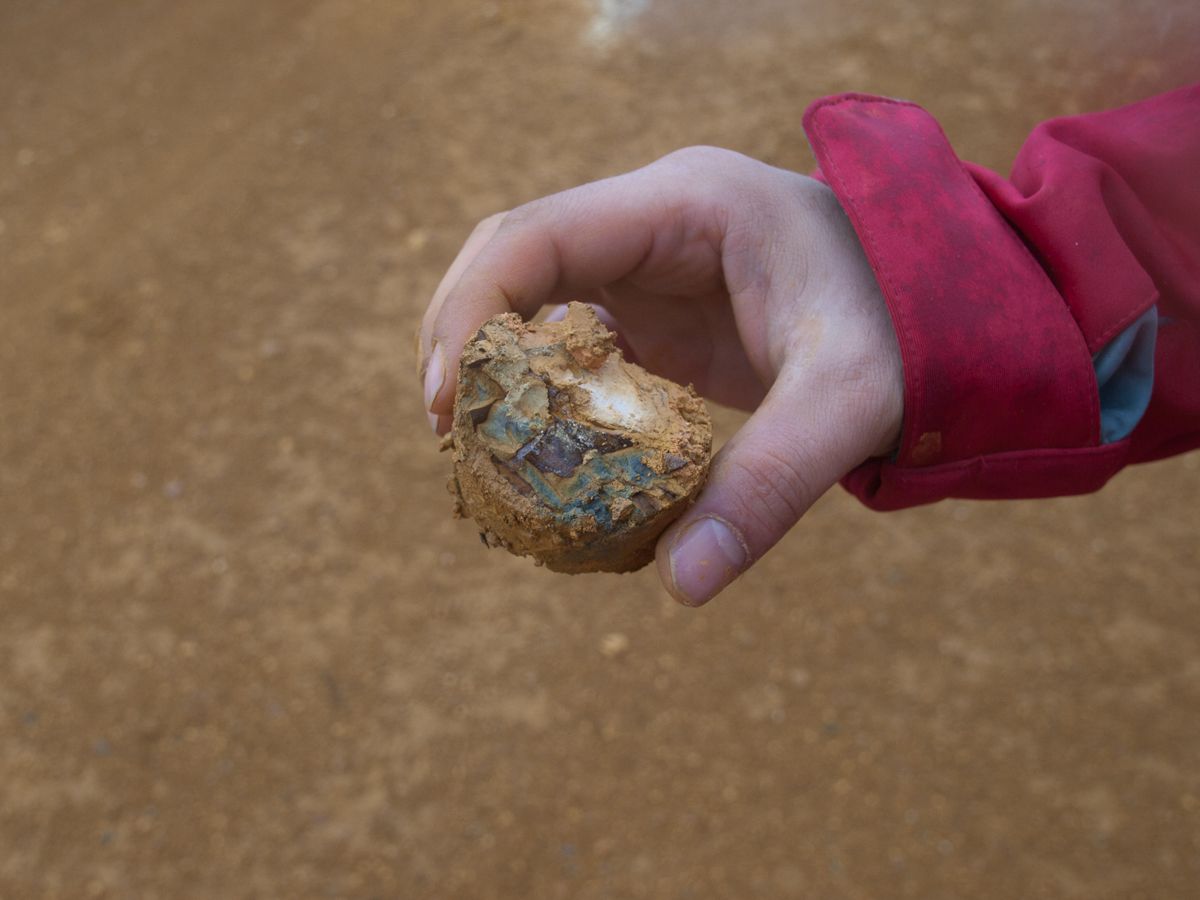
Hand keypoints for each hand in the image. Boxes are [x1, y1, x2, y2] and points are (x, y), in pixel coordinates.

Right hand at [418, 147, 902, 605]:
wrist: (958, 314)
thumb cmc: (914, 329)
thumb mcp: (852, 401)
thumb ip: (770, 485)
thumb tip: (683, 585)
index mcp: (684, 204)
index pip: (535, 235)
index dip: (469, 309)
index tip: (444, 398)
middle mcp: (653, 220)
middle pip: (514, 258)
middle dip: (461, 335)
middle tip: (443, 426)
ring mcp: (652, 263)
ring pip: (532, 296)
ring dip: (492, 360)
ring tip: (471, 440)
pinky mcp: (660, 312)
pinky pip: (571, 338)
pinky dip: (539, 387)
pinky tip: (534, 447)